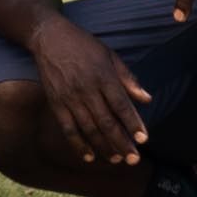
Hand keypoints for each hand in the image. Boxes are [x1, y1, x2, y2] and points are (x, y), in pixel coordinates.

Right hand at [32, 16, 149, 166]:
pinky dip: (78, 144)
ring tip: (116, 159)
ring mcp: (69, 97)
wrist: (49, 37)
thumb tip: (147, 99)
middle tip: (133, 159)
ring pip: (88, 129)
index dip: (133, 123)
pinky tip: (89, 157)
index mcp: (103, 76)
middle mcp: (86, 89)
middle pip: (106, 122)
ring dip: (103, 147)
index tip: (143, 139)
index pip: (121, 105)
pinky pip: (67, 128)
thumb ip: (128, 79)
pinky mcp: (56, 103)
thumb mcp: (110, 55)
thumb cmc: (83, 45)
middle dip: (121, 143)